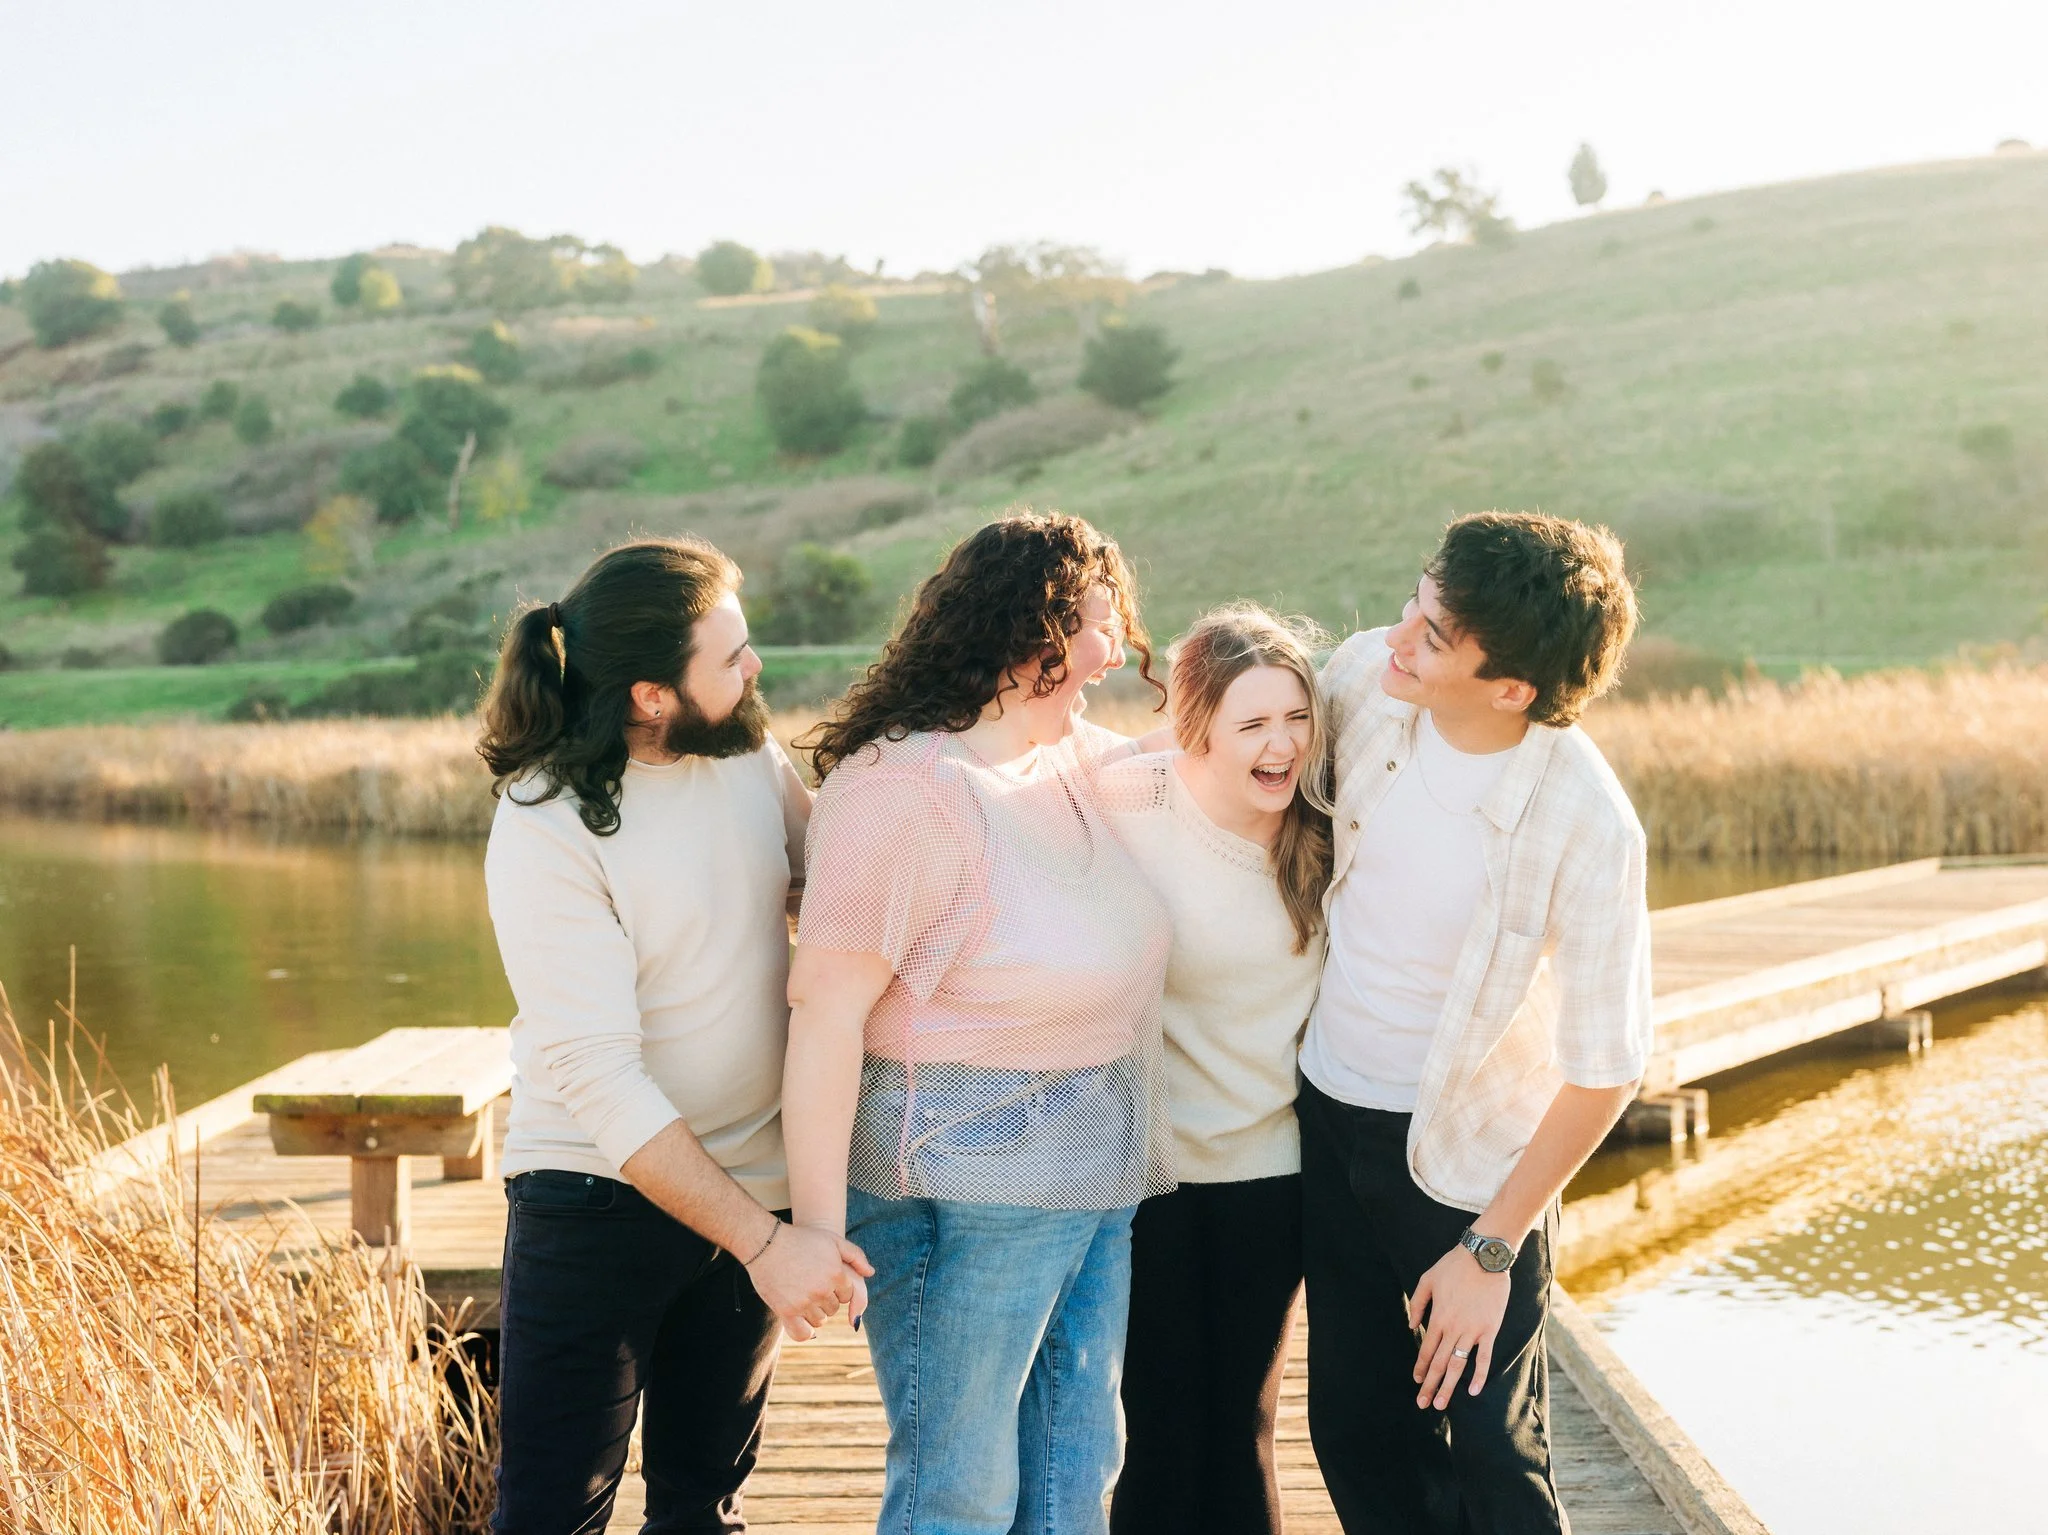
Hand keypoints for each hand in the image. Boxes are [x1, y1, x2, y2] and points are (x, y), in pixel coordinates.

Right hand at [743, 1222, 874, 1341]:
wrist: (766, 1243)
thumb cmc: (800, 1240)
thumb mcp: (832, 1240)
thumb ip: (855, 1255)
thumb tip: (871, 1273)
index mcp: (836, 1274)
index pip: (847, 1295)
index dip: (836, 1287)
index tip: (823, 1278)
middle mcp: (822, 1290)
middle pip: (833, 1309)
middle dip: (825, 1299)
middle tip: (810, 1285)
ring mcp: (804, 1302)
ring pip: (819, 1320)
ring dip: (813, 1312)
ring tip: (802, 1296)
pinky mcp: (787, 1311)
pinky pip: (803, 1333)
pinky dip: (806, 1331)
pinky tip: (801, 1321)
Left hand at [1408, 1245, 1510, 1408]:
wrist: (1484, 1256)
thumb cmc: (1454, 1266)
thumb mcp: (1426, 1279)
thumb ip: (1417, 1304)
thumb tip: (1411, 1326)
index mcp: (1438, 1317)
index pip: (1427, 1350)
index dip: (1421, 1368)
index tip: (1417, 1382)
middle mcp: (1453, 1328)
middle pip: (1440, 1363)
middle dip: (1431, 1385)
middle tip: (1424, 1404)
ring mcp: (1473, 1331)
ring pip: (1458, 1364)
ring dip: (1449, 1386)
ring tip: (1441, 1404)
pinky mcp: (1490, 1329)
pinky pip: (1484, 1357)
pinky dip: (1478, 1375)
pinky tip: (1472, 1390)